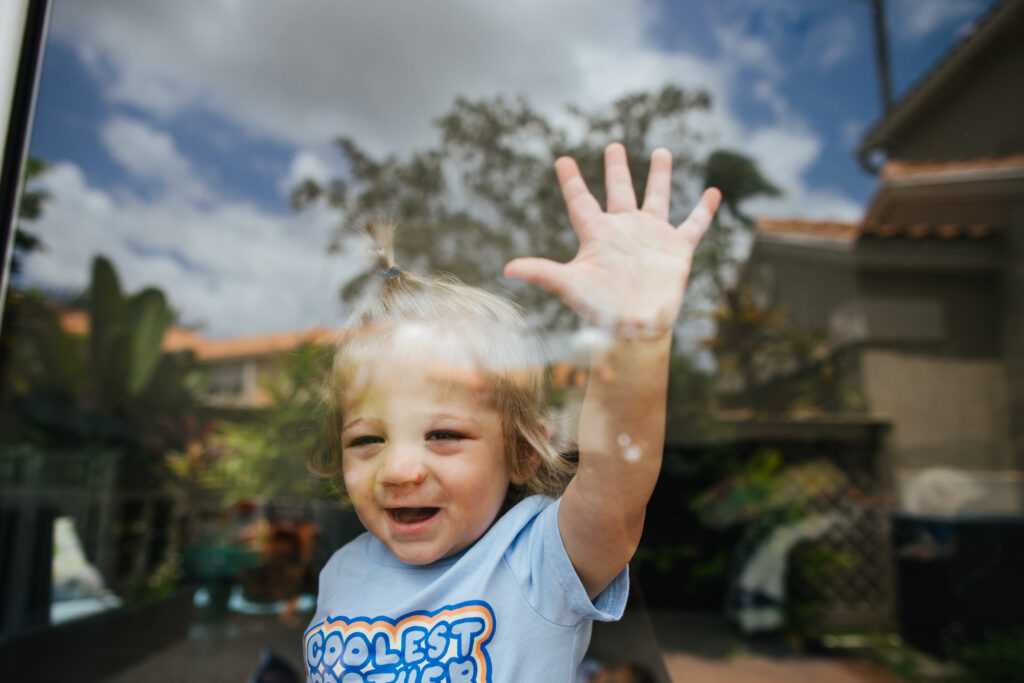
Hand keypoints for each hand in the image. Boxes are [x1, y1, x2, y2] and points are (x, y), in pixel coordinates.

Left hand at [504, 142, 719, 337]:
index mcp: (597, 235)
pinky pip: (693, 224)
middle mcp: (624, 230)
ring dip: (659, 175)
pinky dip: (704, 210)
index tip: (562, 160)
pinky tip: (714, 192)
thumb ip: (541, 272)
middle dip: (616, 168)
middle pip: (619, 191)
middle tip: (612, 145)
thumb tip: (506, 268)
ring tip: (661, 151)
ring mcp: (651, 237)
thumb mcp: (569, 286)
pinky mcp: (676, 248)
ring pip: (657, 198)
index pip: (581, 201)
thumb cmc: (600, 309)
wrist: (634, 328)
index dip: (571, 181)